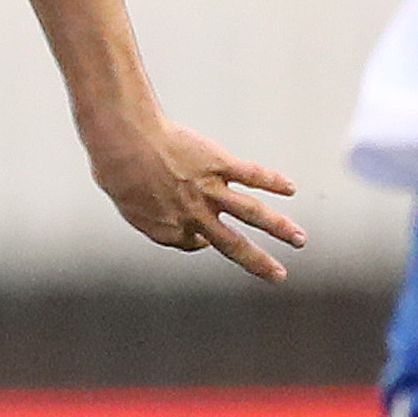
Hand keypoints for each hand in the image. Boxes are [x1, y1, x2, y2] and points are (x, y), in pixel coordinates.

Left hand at [88, 117, 305, 281]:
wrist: (123, 140)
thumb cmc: (116, 168)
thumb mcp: (126, 204)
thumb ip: (151, 219)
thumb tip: (173, 224)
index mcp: (170, 228)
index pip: (193, 243)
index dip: (197, 237)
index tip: (199, 230)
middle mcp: (194, 214)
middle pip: (234, 245)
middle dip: (259, 262)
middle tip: (280, 276)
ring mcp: (208, 189)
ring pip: (251, 213)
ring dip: (279, 228)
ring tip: (300, 240)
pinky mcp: (217, 162)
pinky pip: (250, 174)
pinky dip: (272, 181)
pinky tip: (291, 188)